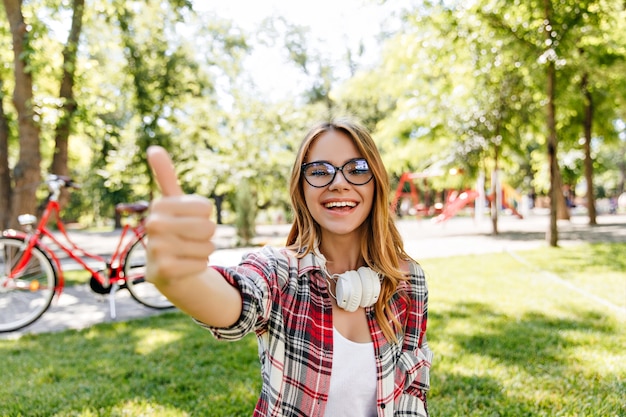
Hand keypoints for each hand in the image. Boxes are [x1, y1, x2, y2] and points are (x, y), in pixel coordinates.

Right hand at [145, 146, 215, 286]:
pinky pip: (201, 264)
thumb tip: (153, 148)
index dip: (205, 216)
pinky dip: (199, 266)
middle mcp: (152, 225)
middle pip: (208, 227)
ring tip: (186, 252)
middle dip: (207, 236)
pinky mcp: (163, 271)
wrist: (167, 269)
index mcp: (159, 205)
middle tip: (191, 239)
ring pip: (207, 247)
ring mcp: (156, 249)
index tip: (189, 219)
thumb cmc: (175, 230)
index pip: (205, 208)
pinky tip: (184, 266)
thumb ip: (166, 177)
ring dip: (204, 252)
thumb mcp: (173, 204)